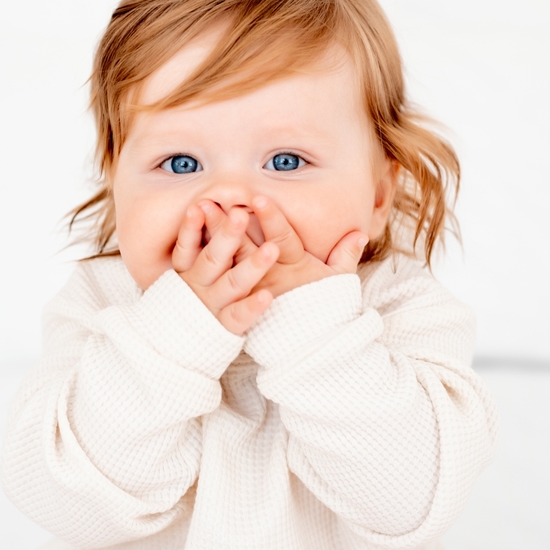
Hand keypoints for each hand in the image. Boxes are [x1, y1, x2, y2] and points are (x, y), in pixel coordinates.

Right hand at [171, 203, 278, 335]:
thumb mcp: (186, 272)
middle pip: (213, 258)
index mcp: (187, 271)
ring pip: (232, 284)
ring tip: (271, 250)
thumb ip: (195, 247)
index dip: (191, 228)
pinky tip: (267, 297)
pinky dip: (251, 307)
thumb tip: (201, 207)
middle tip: (240, 214)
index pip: (187, 246)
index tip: (199, 207)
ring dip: (251, 266)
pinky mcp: (226, 326)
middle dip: (226, 235)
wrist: (174, 348)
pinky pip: (239, 317)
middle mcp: (199, 286)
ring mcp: (213, 306)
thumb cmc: (191, 298)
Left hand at [200, 197, 367, 298]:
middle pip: (246, 248)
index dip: (271, 220)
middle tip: (218, 199)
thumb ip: (345, 257)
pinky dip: (200, 261)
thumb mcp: (337, 285)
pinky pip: (205, 276)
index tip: (258, 199)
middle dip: (231, 223)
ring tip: (202, 207)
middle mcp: (268, 278)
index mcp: (295, 268)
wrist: (308, 351)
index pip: (282, 240)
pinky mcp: (229, 306)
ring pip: (226, 262)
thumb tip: (359, 233)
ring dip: (213, 235)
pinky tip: (190, 237)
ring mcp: (246, 292)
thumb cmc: (323, 312)